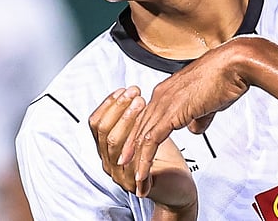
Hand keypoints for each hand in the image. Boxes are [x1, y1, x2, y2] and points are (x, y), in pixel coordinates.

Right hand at [89, 87, 196, 213]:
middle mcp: (110, 161)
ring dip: (126, 119)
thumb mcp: (151, 132)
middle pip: (102, 130)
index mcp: (111, 149)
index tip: (124, 90)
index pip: (97, 122)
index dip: (109, 104)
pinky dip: (136, 141)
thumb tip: (140, 94)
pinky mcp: (131, 183)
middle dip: (118, 108)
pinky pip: (127, 159)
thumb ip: (142, 117)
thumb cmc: (167, 161)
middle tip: (134, 93)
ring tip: (140, 104)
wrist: (180, 188)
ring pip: (112, 142)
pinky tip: (146, 128)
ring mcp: (119, 173)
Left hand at [120, 41, 253, 196]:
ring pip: (141, 136)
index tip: (136, 152)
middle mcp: (161, 95)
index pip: (146, 117)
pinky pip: (151, 140)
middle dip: (131, 150)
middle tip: (125, 168)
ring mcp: (164, 103)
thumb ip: (199, 116)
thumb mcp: (209, 102)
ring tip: (133, 178)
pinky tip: (143, 172)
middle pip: (138, 127)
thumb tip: (194, 128)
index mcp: (168, 91)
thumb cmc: (227, 77)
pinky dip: (145, 159)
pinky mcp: (171, 113)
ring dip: (135, 160)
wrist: (234, 65)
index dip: (140, 136)